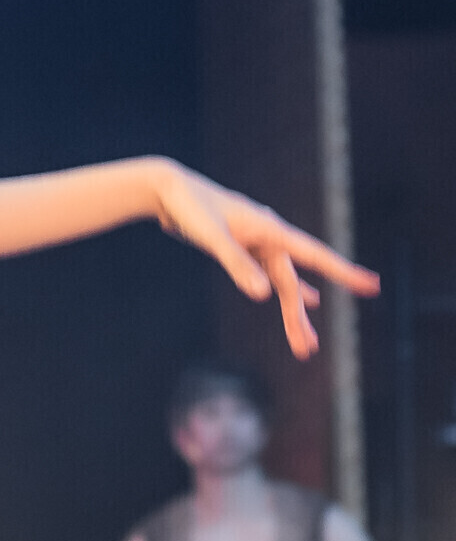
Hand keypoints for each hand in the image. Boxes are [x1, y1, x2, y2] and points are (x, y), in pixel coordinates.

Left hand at [148, 162, 377, 359]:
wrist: (168, 190)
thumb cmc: (189, 208)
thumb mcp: (212, 237)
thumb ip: (237, 264)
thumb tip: (264, 296)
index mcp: (271, 230)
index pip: (316, 255)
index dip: (344, 272)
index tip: (371, 285)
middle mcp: (270, 237)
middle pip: (293, 283)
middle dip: (297, 318)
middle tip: (307, 350)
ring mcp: (257, 243)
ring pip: (282, 283)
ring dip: (292, 312)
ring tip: (305, 345)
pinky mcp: (243, 247)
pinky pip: (272, 274)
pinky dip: (285, 289)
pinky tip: (305, 301)